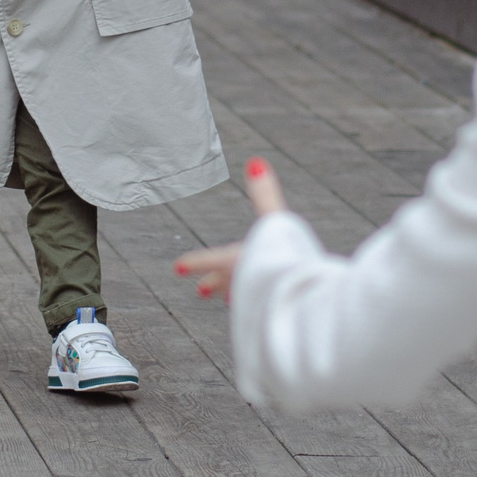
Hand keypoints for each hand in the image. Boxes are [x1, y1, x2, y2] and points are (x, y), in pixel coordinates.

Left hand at [173, 157, 287, 301]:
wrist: (299, 299)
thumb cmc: (282, 258)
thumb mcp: (274, 220)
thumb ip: (265, 195)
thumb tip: (255, 161)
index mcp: (237, 261)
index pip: (211, 260)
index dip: (195, 262)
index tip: (176, 268)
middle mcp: (241, 283)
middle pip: (224, 282)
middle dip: (213, 283)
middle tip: (200, 292)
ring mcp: (254, 302)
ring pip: (240, 296)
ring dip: (234, 294)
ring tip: (230, 300)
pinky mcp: (269, 315)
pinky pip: (257, 309)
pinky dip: (255, 306)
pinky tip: (260, 311)